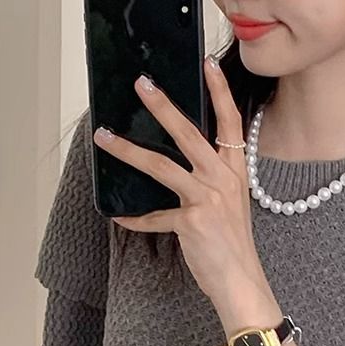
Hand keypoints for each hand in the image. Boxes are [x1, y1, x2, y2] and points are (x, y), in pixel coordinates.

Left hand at [93, 56, 266, 308]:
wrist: (241, 281)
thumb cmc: (232, 245)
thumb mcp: (229, 204)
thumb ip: (210, 181)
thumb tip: (177, 165)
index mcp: (234, 171)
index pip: (230, 122)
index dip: (219, 92)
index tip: (206, 64)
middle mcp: (223, 178)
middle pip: (189, 133)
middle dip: (162, 105)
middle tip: (141, 84)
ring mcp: (207, 198)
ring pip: (161, 165)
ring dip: (128, 150)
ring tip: (104, 136)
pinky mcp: (191, 220)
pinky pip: (153, 216)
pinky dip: (135, 219)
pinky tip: (119, 217)